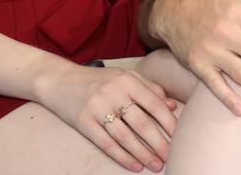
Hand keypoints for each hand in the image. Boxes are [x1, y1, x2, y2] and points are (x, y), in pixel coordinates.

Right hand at [44, 62, 177, 172]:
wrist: (59, 79)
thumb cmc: (97, 79)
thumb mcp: (123, 76)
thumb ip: (148, 88)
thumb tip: (172, 106)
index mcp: (127, 80)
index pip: (154, 103)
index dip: (169, 122)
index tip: (181, 137)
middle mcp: (113, 92)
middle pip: (142, 123)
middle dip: (159, 143)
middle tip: (172, 156)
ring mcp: (97, 107)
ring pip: (125, 136)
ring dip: (143, 153)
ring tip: (156, 165)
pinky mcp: (83, 121)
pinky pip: (106, 143)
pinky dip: (122, 157)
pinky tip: (135, 165)